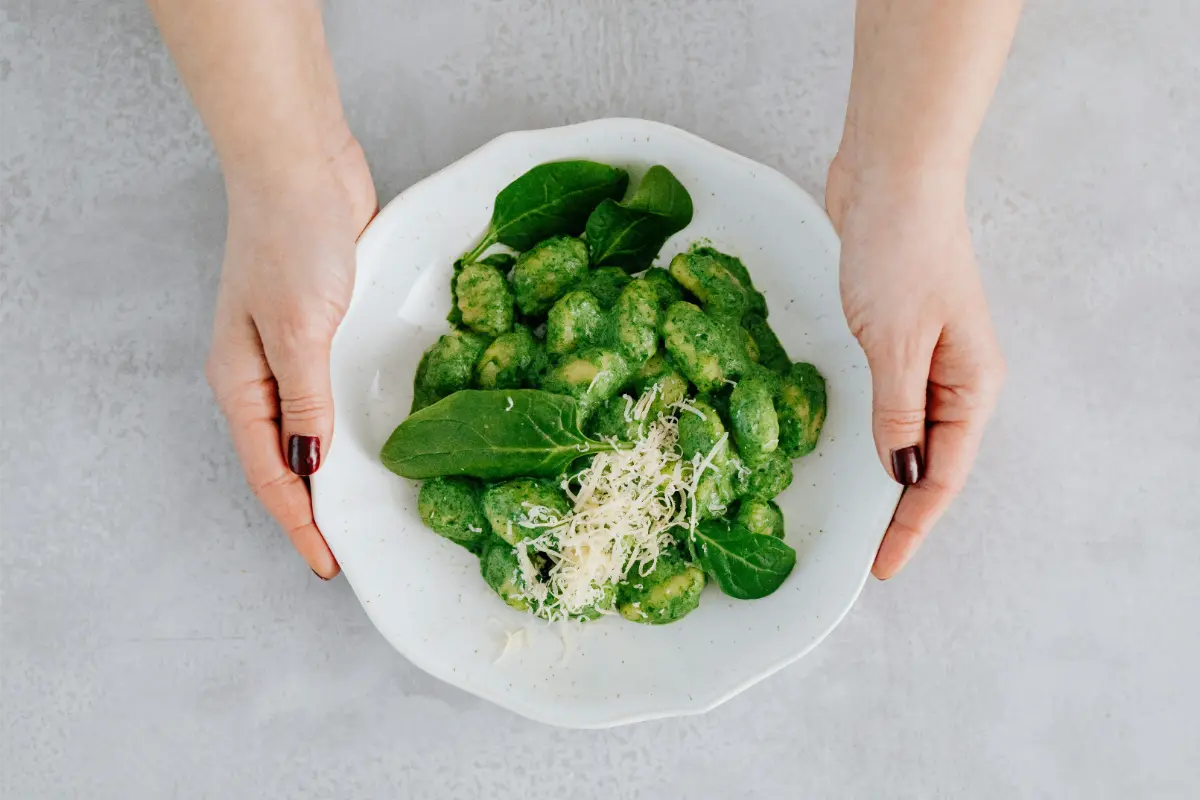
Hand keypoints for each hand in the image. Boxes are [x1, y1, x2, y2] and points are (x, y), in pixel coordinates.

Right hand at [206, 137, 376, 578]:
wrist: (303, 165)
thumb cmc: (291, 239)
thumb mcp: (298, 328)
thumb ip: (305, 401)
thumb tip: (311, 467)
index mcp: (241, 383)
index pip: (271, 473)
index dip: (300, 523)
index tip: (331, 564)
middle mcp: (264, 375)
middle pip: (289, 459)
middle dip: (317, 508)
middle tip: (356, 547)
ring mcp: (296, 351)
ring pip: (316, 428)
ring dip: (340, 469)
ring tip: (374, 508)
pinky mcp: (328, 328)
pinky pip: (338, 391)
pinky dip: (355, 423)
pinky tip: (382, 437)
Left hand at [826, 156, 1005, 578]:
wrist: (890, 178)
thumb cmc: (902, 252)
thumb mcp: (895, 342)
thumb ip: (897, 412)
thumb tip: (900, 472)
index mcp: (972, 384)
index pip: (942, 475)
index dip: (912, 525)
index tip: (882, 565)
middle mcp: (957, 377)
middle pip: (933, 461)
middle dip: (904, 510)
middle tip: (869, 554)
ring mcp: (928, 356)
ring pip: (911, 433)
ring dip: (890, 474)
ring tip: (862, 519)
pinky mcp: (897, 336)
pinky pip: (890, 400)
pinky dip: (876, 430)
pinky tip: (858, 450)